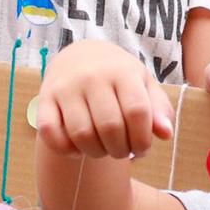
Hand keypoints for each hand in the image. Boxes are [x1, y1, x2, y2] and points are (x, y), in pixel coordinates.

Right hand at [36, 40, 173, 160]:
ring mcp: (66, 87)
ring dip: (96, 153)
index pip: (137, 112)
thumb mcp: (143, 85)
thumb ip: (158, 109)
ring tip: (103, 150)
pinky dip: (66, 150)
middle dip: (120, 150)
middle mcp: (92, 76)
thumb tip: (165, 134)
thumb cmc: (118, 77)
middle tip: (122, 152)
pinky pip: (50, 133)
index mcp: (122, 71)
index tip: (142, 149)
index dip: (142, 140)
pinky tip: (78, 149)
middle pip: (110, 127)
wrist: (79, 56)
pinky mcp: (45, 99)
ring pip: (81, 134)